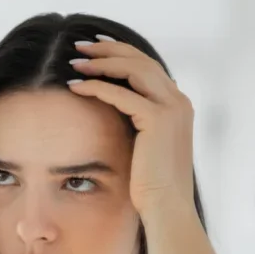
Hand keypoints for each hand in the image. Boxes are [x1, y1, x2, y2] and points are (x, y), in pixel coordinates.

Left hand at [68, 38, 194, 216]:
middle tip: (80, 46)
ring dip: (101, 62)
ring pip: (134, 69)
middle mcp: (179, 101)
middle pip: (141, 60)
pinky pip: (121, 94)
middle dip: (109, 50)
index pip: (148, 66)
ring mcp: (172, 108)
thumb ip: (137, 123)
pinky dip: (96, 87)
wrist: (166, 208)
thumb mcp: (145, 146)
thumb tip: (115, 109)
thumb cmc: (151, 184)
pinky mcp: (158, 120)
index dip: (122, 52)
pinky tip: (75, 86)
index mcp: (178, 105)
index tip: (95, 48)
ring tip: (75, 61)